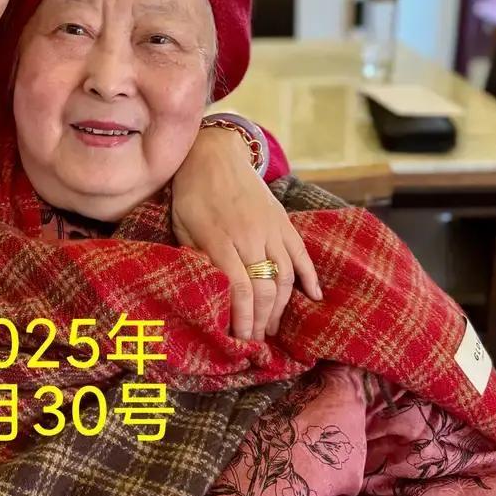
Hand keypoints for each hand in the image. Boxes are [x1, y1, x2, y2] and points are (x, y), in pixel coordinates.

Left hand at [171, 127, 321, 340]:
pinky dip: (310, 277)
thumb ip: (196, 257)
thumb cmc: (191, 194)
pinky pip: (302, 253)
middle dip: (261, 320)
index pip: (239, 288)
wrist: (214, 154)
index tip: (240, 339)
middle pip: (264, 288)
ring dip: (281, 306)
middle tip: (255, 341)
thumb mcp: (182, 226)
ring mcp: (271, 228)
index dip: (243, 318)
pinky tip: (313, 297)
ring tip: (271, 326)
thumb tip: (210, 292)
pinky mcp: (284, 221)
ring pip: (285, 276)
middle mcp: (250, 235)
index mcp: (220, 239)